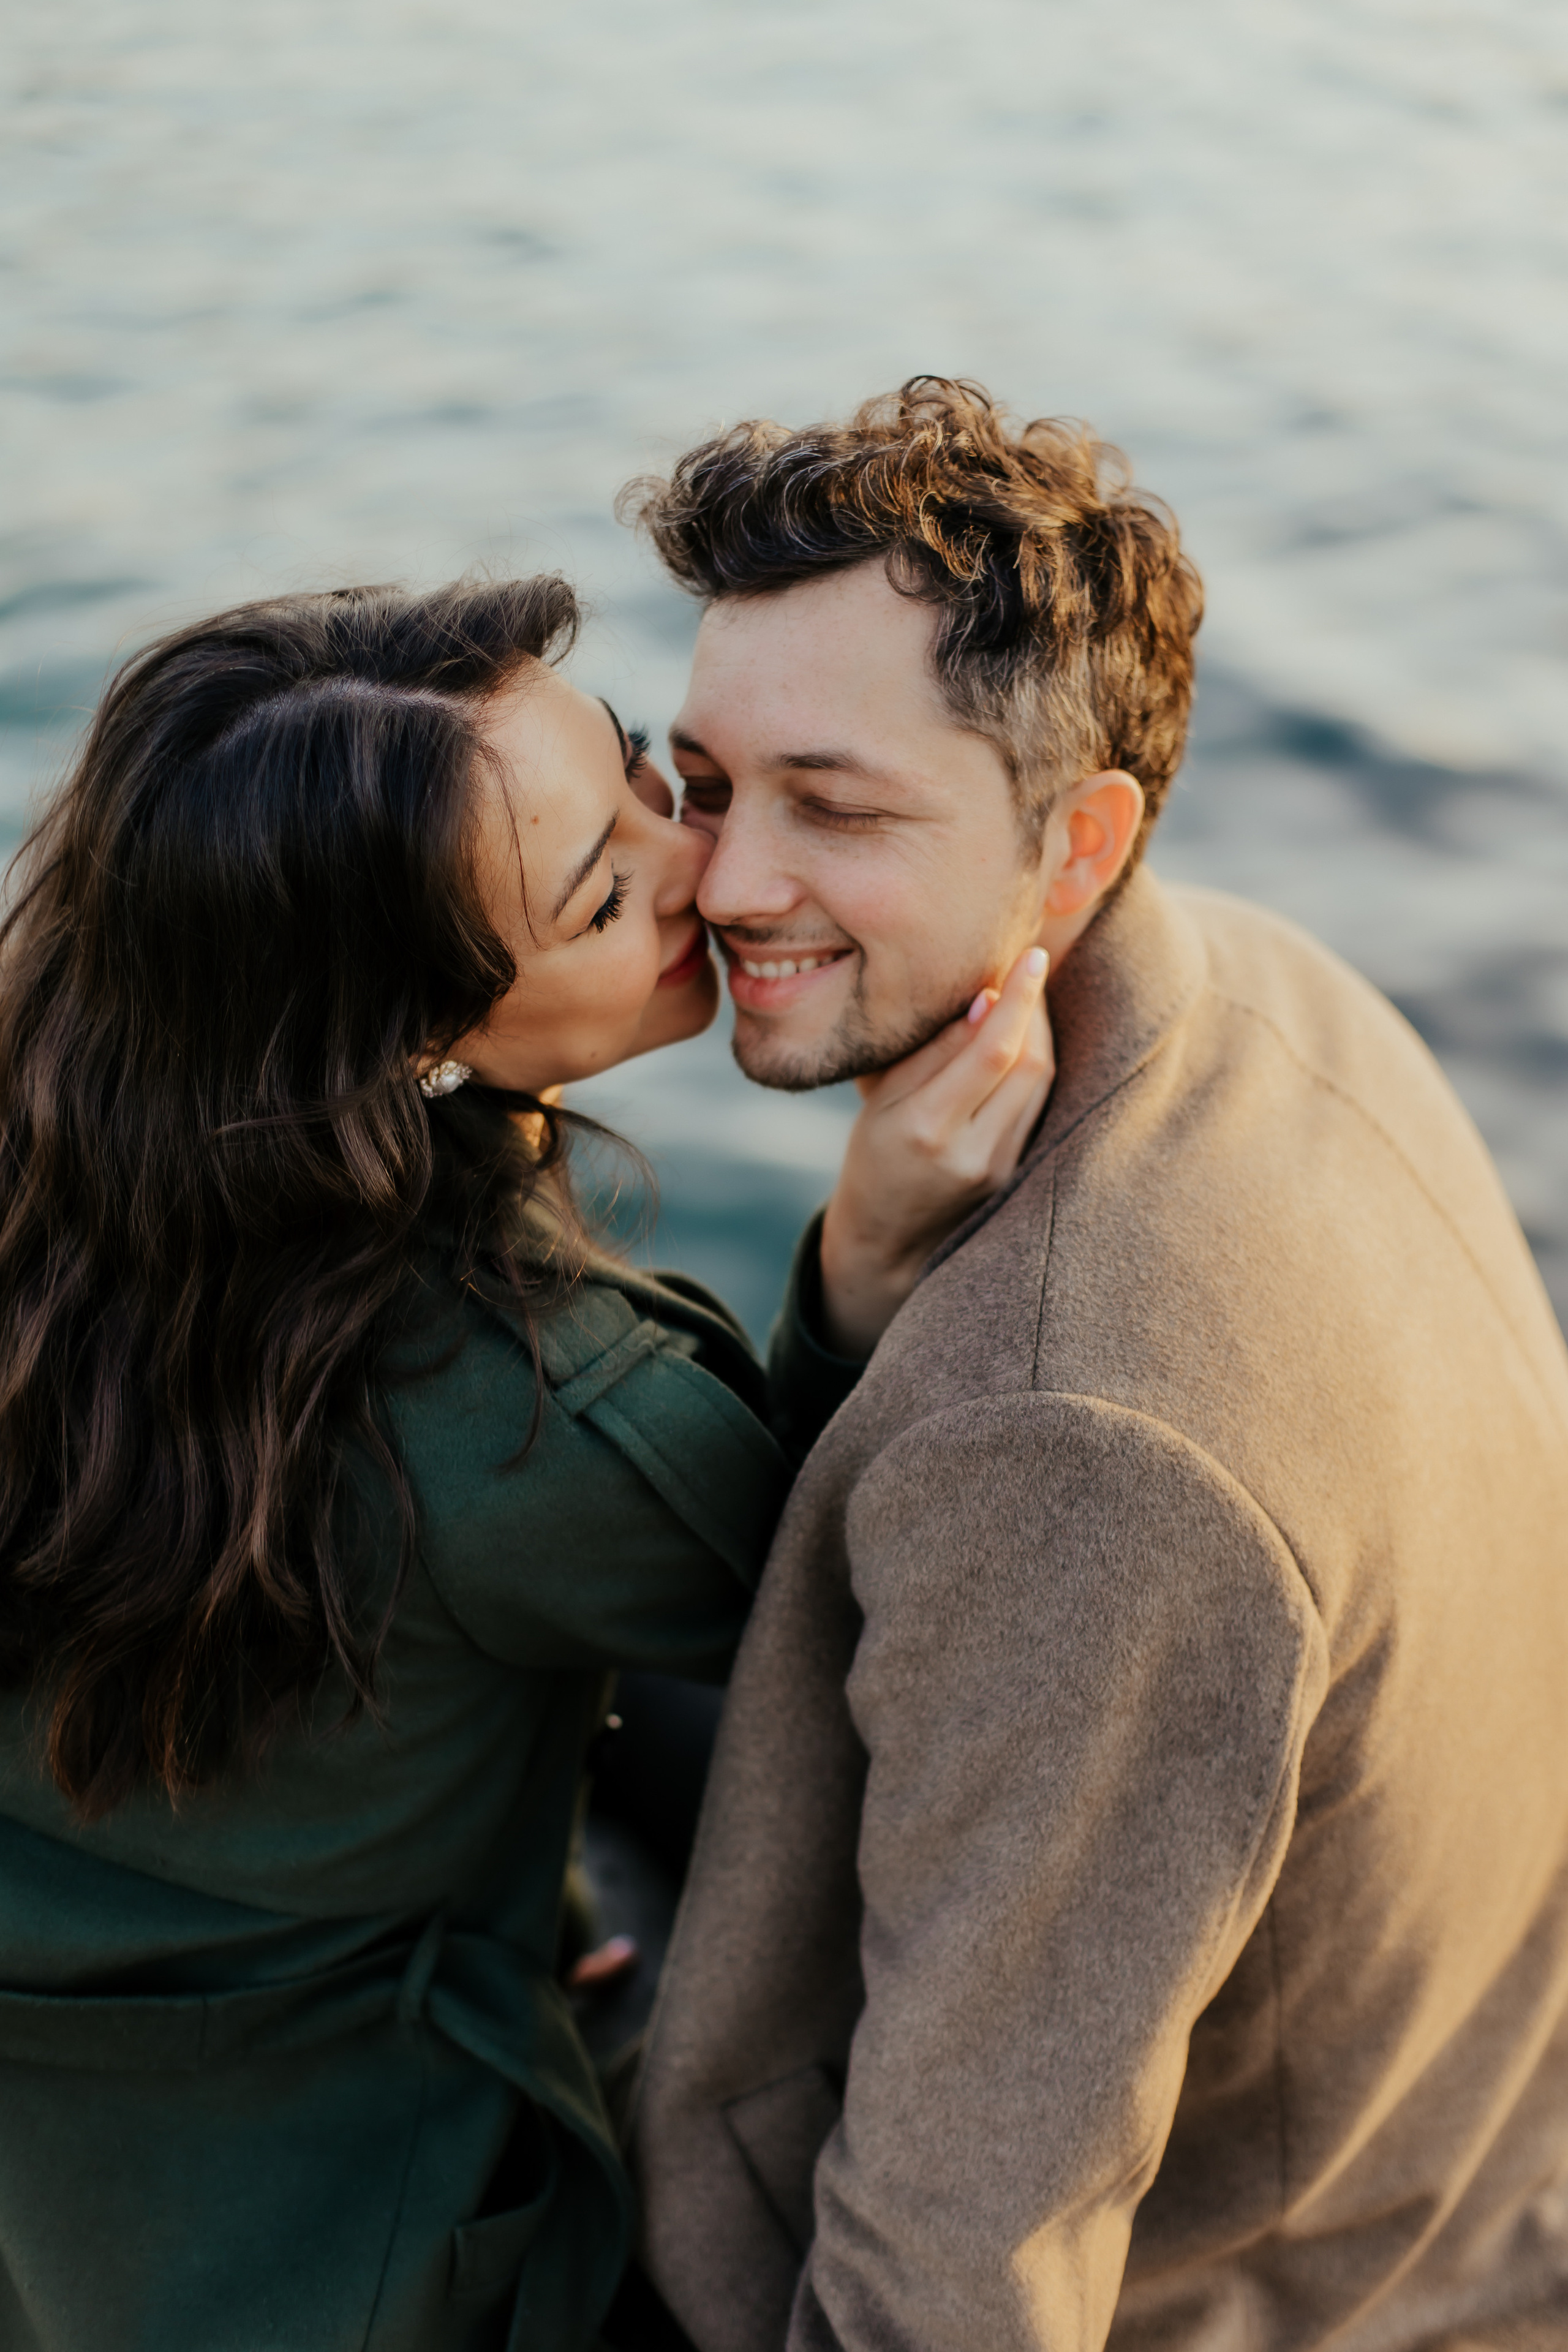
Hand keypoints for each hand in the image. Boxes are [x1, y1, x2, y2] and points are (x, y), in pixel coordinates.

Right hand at [818, 947, 1053, 1357]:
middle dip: (1033, 1008)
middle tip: (1026, 967)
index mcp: (925, 1127)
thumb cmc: (874, 1157)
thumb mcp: (881, 1101)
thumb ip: (932, 1053)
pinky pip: (1036, 1104)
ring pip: (1041, 1081)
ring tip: (1023, 998)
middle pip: (1029, 1063)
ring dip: (1039, 1032)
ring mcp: (999, 1167)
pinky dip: (1035, 1063)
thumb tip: (987, 1000)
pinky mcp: (1015, 1174)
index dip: (1018, 999)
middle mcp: (970, 1151)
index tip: (1032, 955)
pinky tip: (1023, 1040)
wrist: (886, 1241)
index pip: (992, 1051)